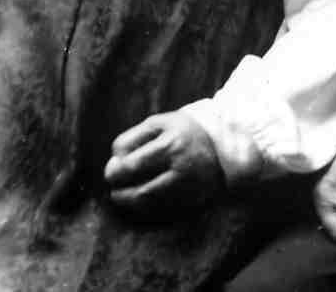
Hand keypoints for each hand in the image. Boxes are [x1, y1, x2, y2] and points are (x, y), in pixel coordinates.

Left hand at [104, 110, 223, 216]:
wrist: (223, 148)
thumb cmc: (184, 132)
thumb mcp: (161, 123)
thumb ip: (135, 137)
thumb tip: (114, 158)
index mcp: (172, 144)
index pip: (132, 165)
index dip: (116, 170)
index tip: (112, 168)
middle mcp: (181, 169)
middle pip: (140, 190)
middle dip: (120, 190)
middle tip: (113, 186)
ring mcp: (188, 189)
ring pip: (150, 205)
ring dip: (129, 203)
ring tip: (120, 196)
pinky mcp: (193, 203)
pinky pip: (162, 212)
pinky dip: (145, 210)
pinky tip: (138, 202)